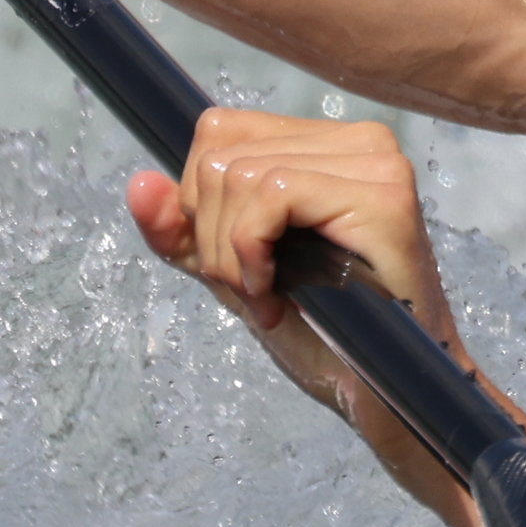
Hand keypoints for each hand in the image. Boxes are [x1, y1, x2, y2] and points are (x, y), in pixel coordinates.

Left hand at [128, 106, 525, 526]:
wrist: (386, 396)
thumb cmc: (328, 337)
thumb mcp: (234, 276)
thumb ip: (184, 232)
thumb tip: (139, 184)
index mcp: (331, 146)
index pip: (220, 130)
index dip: (200, 202)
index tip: (237, 265)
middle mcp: (362, 141)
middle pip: (221, 153)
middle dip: (213, 238)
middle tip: (256, 292)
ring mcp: (377, 163)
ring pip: (238, 173)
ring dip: (231, 254)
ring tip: (270, 298)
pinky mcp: (383, 195)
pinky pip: (270, 193)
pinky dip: (251, 251)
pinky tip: (278, 292)